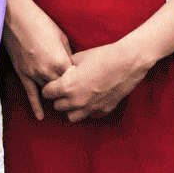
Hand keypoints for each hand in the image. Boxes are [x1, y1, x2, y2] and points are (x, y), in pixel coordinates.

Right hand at [3, 0, 72, 119]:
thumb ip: (68, 55)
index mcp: (61, 62)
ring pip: (48, 93)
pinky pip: (30, 94)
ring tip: (65, 104)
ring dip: (55, 97)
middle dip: (69, 94)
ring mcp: (34, 74)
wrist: (17, 18)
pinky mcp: (23, 74)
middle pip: (63, 90)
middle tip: (78, 98)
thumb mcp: (61, 37)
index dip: (81, 84)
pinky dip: (36, 106)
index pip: (75, 81)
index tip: (86, 88)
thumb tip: (73, 66)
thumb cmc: (41, 23)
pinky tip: (41, 117)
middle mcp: (48, 71)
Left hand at [41, 40, 156, 122]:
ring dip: (71, 108)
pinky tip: (92, 99)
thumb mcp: (78, 57)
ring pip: (72, 117)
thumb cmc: (102, 56)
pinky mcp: (104, 110)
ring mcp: (91, 108)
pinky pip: (91, 115)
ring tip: (76, 97)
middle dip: (59, 98)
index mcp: (67, 87)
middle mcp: (77, 101)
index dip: (49, 87)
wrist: (127, 62)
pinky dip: (89, 109)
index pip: (46, 93)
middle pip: (57, 107)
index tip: (54, 83)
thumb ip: (66, 67)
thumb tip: (60, 70)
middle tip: (65, 89)